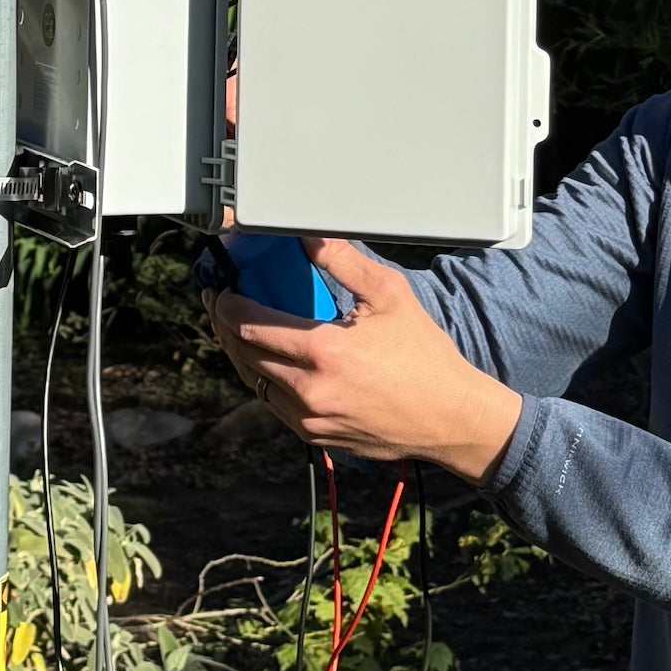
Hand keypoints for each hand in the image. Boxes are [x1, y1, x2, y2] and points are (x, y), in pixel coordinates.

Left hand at [209, 238, 522, 483]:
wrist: (449, 417)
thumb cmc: (425, 357)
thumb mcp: (389, 295)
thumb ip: (343, 260)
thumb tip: (307, 235)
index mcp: (323, 352)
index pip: (250, 325)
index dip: (226, 304)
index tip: (221, 287)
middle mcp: (310, 390)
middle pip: (243, 354)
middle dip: (225, 324)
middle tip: (222, 301)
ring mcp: (310, 419)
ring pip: (254, 381)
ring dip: (240, 352)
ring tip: (238, 327)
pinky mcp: (316, 435)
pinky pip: (274, 404)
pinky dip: (263, 378)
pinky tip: (269, 359)